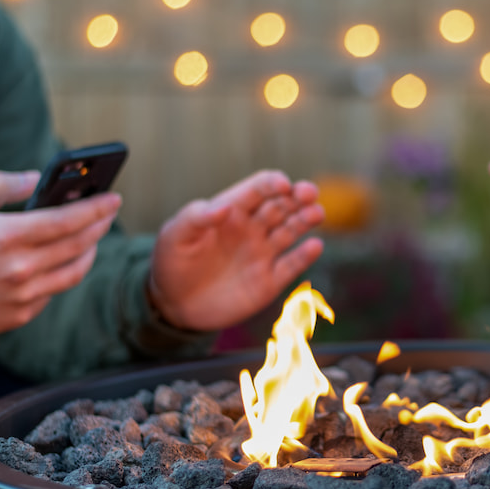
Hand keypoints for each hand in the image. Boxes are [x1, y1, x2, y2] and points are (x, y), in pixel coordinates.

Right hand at [0, 171, 121, 341]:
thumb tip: (37, 178)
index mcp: (3, 236)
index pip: (67, 220)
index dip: (96, 208)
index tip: (113, 198)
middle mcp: (18, 269)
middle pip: (78, 245)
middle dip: (99, 225)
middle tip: (109, 212)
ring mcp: (22, 296)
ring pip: (75, 271)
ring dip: (90, 250)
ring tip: (93, 235)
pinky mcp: (20, 315)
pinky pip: (54, 290)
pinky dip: (65, 271)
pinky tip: (65, 258)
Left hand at [146, 169, 324, 331]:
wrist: (173, 304)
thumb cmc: (172, 262)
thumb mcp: (175, 235)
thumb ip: (197, 217)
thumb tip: (224, 206)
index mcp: (231, 211)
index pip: (258, 189)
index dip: (272, 183)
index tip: (283, 184)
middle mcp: (251, 229)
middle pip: (281, 205)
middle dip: (297, 196)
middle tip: (309, 192)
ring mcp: (262, 254)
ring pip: (291, 231)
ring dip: (306, 220)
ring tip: (317, 213)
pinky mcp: (268, 281)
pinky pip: (291, 265)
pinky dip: (305, 255)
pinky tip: (314, 246)